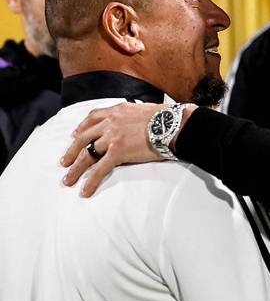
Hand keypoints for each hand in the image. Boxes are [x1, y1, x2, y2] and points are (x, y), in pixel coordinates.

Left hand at [60, 102, 193, 196]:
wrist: (173, 124)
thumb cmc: (165, 118)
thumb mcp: (144, 110)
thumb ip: (133, 115)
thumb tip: (136, 121)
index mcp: (118, 110)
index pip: (94, 116)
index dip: (82, 127)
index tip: (75, 134)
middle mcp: (111, 122)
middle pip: (84, 137)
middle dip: (72, 150)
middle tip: (65, 161)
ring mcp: (113, 137)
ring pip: (87, 153)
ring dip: (76, 168)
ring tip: (68, 180)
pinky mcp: (118, 151)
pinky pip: (100, 168)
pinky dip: (91, 180)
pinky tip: (85, 190)